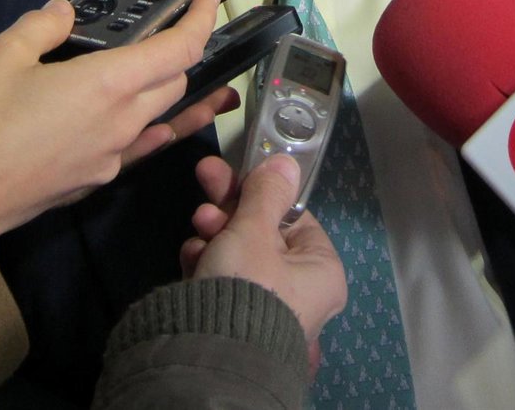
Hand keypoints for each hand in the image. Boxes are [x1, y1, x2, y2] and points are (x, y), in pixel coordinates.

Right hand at [0, 0, 236, 242]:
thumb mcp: (4, 53)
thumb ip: (43, 25)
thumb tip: (65, 12)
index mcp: (108, 83)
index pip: (179, 50)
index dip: (201, 21)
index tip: (209, 0)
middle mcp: (122, 121)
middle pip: (175, 83)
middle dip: (182, 54)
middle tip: (171, 32)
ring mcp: (111, 155)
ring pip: (160, 116)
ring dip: (171, 92)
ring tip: (189, 79)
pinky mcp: (94, 179)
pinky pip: (139, 147)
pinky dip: (154, 129)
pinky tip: (156, 127)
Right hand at [181, 155, 346, 361]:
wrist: (210, 354)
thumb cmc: (247, 283)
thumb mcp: (254, 229)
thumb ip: (266, 191)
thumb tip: (287, 160)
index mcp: (321, 271)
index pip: (293, 216)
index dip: (263, 191)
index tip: (236, 171)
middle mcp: (300, 291)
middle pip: (263, 232)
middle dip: (230, 208)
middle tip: (206, 179)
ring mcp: (266, 306)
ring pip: (238, 252)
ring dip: (215, 233)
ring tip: (199, 227)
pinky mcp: (235, 318)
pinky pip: (224, 277)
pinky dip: (207, 263)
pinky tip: (192, 259)